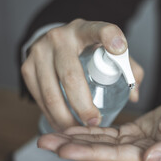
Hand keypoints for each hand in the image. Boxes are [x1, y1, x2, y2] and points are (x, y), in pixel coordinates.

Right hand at [21, 19, 143, 131]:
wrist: (55, 41)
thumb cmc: (89, 49)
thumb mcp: (109, 51)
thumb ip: (128, 69)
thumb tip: (134, 94)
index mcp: (86, 30)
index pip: (100, 30)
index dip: (110, 37)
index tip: (119, 47)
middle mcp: (60, 38)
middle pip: (71, 77)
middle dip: (84, 106)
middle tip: (95, 123)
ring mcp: (40, 52)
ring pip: (52, 93)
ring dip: (66, 118)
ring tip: (79, 130)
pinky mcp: (27, 67)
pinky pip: (40, 98)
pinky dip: (52, 116)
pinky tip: (63, 125)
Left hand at [38, 91, 160, 160]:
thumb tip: (150, 159)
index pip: (117, 159)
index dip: (91, 154)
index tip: (66, 149)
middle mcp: (142, 159)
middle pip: (102, 156)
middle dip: (73, 149)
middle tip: (45, 143)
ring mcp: (136, 149)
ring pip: (101, 147)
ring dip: (76, 142)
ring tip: (49, 137)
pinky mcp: (133, 137)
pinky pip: (108, 136)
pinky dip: (89, 133)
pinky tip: (72, 130)